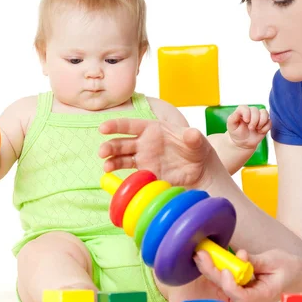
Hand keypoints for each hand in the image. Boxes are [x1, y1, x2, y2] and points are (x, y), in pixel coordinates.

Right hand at [99, 118, 223, 188]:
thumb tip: (192, 134)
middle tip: (102, 151)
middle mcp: (144, 142)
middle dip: (110, 146)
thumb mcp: (198, 141)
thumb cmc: (196, 148)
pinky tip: (113, 177)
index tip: (103, 128)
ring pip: (121, 158)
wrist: (199, 170)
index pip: (131, 125)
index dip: (116, 125)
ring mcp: (143, 158)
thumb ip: (193, 137)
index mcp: (152, 128)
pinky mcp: (145, 173)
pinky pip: (129, 173)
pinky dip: (120, 175)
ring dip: (111, 161)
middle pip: (122, 142)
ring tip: (106, 167)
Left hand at [194, 248, 301, 301]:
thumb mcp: (275, 261)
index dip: (230, 285)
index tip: (225, 269)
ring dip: (211, 269)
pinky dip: (217, 268)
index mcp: (262, 296)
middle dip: (213, 272)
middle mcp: (250, 298)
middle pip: (227, 289)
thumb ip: (255, 261)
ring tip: (200, 254)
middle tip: (201, 255)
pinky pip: (226, 279)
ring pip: (223, 285)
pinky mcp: (241, 286)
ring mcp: (245, 293)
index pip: (241, 296)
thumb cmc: (290, 269)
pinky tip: (207, 257)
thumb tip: (240, 256)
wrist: (298, 275)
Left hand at [227, 105, 270, 149]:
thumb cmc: (236, 133)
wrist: (243, 143)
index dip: (246, 113)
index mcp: (241, 112)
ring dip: (261, 122)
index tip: (246, 121)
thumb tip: (239, 112)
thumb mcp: (231, 126)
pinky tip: (260, 131)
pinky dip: (265, 128)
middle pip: (255, 110)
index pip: (244, 107)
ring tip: (256, 129)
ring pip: (265, 113)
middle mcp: (251, 112)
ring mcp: (259, 117)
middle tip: (250, 128)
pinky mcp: (265, 123)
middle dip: (254, 120)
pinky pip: (269, 122)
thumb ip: (233, 118)